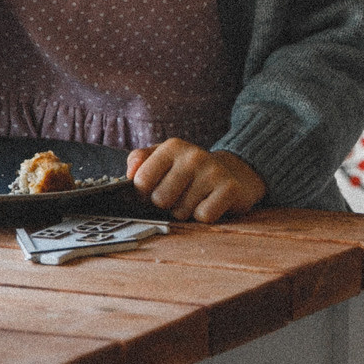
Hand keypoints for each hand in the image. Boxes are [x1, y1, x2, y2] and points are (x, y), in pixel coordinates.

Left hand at [126, 140, 265, 222]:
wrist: (234, 172)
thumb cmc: (190, 171)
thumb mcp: (163, 158)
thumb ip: (139, 161)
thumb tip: (128, 174)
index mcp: (172, 147)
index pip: (141, 181)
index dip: (143, 194)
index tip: (153, 191)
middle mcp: (193, 156)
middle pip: (160, 200)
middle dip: (166, 205)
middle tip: (178, 196)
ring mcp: (213, 171)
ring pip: (181, 212)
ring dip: (185, 212)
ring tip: (196, 198)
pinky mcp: (230, 188)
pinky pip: (203, 217)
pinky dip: (204, 217)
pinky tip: (210, 203)